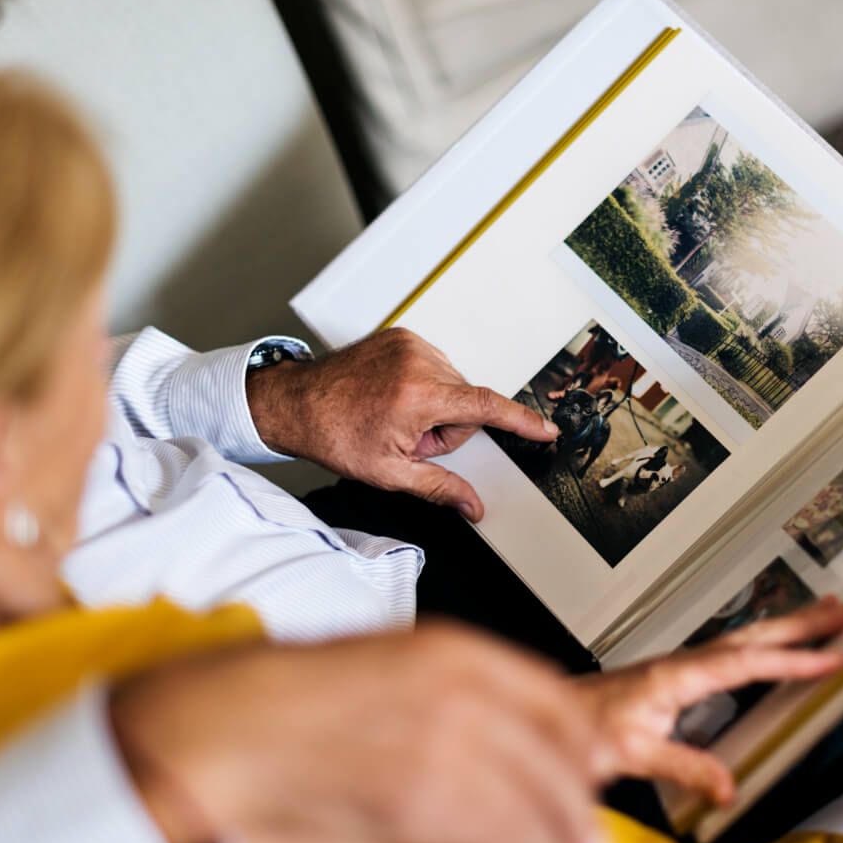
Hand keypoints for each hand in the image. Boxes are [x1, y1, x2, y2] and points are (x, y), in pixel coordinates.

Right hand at [109, 622, 611, 842]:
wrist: (233, 725)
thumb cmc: (297, 694)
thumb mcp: (390, 659)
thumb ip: (457, 686)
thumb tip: (515, 728)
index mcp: (454, 649)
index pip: (552, 699)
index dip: (581, 743)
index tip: (596, 768)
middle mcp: (460, 691)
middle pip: (550, 761)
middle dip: (573, 808)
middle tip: (588, 839)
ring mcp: (441, 745)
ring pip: (527, 808)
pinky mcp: (416, 800)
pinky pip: (486, 840)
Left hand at [246, 328, 556, 520]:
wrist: (296, 403)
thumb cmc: (334, 435)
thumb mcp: (389, 473)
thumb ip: (439, 489)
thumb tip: (472, 507)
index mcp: (418, 397)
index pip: (485, 407)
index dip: (521, 421)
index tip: (546, 429)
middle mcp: (418, 362)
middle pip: (465, 402)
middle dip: (446, 426)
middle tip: (409, 439)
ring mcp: (409, 345)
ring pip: (451, 384)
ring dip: (434, 406)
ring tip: (396, 416)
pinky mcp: (402, 335)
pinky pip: (434, 366)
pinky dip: (422, 385)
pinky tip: (393, 397)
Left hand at [576, 598, 842, 804]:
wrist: (548, 717)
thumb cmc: (579, 732)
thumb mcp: (630, 755)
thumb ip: (683, 766)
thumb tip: (729, 787)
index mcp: (675, 676)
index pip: (745, 663)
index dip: (790, 660)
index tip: (830, 657)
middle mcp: (680, 663)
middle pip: (751, 637)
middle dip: (800, 624)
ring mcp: (679, 667)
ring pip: (742, 639)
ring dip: (784, 628)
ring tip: (823, 616)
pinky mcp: (675, 677)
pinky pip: (730, 653)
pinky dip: (761, 644)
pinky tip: (772, 649)